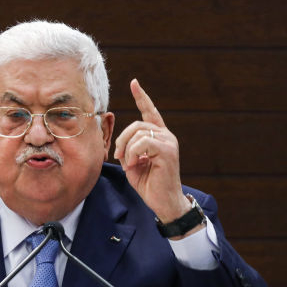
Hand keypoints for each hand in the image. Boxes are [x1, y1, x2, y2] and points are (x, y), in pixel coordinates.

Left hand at [113, 79, 190, 222]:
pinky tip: (132, 165)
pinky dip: (132, 154)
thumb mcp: (133, 163)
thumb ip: (128, 149)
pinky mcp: (167, 151)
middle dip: (122, 139)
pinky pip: (143, 143)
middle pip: (137, 125)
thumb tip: (120, 143)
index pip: (150, 112)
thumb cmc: (150, 185)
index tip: (134, 83)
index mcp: (159, 136)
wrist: (164, 202)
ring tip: (128, 164)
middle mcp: (166, 136)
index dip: (141, 97)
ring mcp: (168, 142)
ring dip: (126, 149)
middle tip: (118, 156)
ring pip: (138, 133)